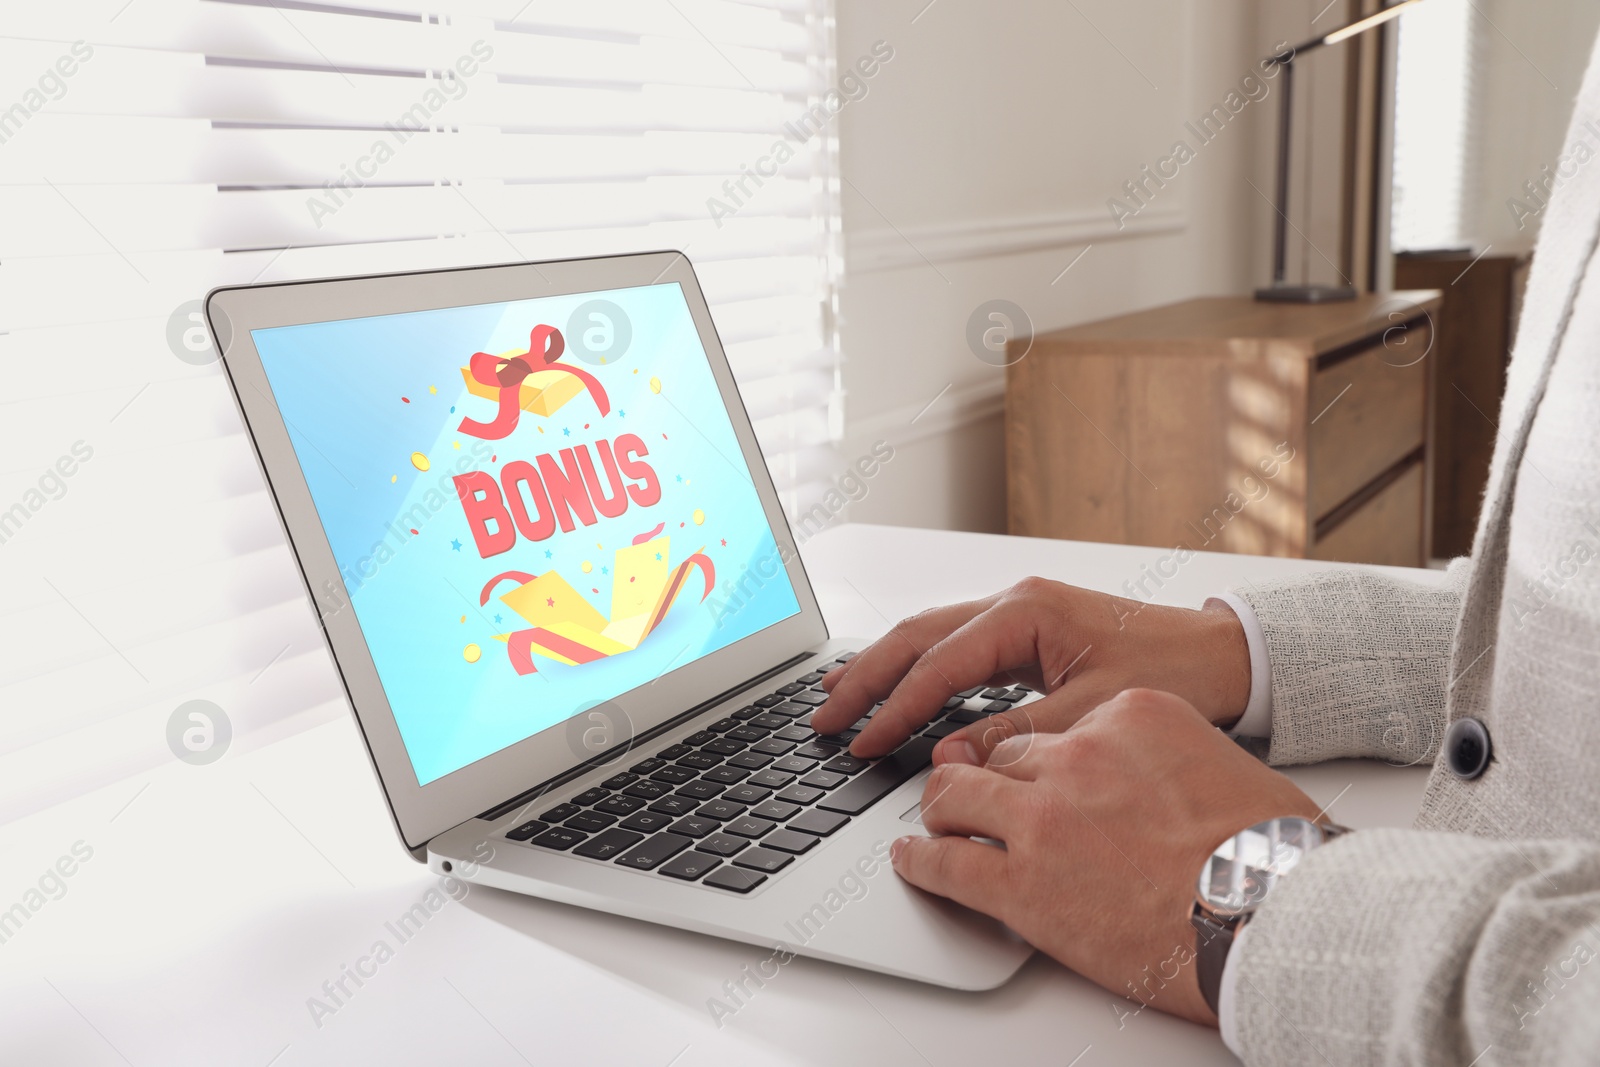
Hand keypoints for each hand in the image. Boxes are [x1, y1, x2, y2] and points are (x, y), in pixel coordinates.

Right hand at [810, 577, 1251, 760]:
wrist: (1227, 654)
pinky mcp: (1027, 630)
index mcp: (1025, 611)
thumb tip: (954, 757)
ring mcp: (1018, 611)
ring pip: (930, 636)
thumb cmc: (1176, 670)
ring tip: (837, 694)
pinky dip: (919, 669)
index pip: (937, 665)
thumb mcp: (1092, 711)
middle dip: (865, 678)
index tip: (861, 742)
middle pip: (916, 637)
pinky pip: (955, 646)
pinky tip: (898, 686)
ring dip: (883, 668)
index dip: (894, 708)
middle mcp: (1014, 602)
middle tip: (822, 717)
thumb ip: (1019, 734)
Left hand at [890, 688, 1323, 1024]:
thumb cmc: (1271, 853)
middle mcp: (1078, 756)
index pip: (1056, 729)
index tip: (1038, 775)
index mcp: (1130, 716)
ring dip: (940, 807)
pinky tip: (912, 860)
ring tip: (933, 822)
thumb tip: (1164, 786)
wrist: (1274, 913)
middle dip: (983, 778)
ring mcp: (1043, 817)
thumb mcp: (1222, 767)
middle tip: (970, 796)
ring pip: (956, 793)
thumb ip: (1171, 760)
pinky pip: (946, 862)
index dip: (1040, 759)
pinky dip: (919, 861)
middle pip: (1001, 756)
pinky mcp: (1021, 882)